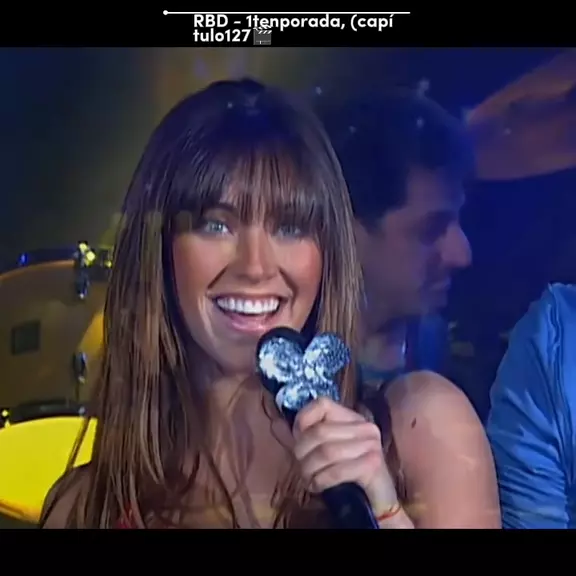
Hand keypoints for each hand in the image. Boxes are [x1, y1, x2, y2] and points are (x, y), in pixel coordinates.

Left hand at [293, 397, 398, 515]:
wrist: (379, 500)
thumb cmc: (349, 473)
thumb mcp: (326, 450)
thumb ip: (305, 436)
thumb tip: (276, 424)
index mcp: (353, 417)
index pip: (322, 403)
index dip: (303, 420)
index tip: (297, 440)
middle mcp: (365, 426)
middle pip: (320, 431)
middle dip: (303, 452)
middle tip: (300, 467)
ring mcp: (371, 444)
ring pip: (326, 452)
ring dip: (310, 469)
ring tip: (307, 479)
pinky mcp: (372, 465)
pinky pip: (336, 471)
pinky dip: (320, 481)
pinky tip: (317, 487)